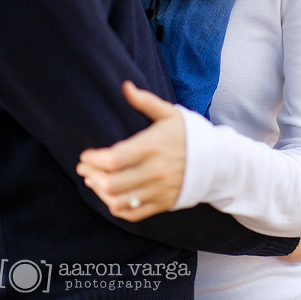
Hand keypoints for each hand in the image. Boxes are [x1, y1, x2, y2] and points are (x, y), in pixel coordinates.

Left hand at [76, 81, 184, 221]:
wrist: (216, 160)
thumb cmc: (189, 133)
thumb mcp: (169, 113)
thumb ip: (145, 101)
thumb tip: (125, 86)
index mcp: (153, 147)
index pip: (115, 159)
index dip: (94, 159)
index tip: (85, 155)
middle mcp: (154, 171)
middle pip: (112, 183)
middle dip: (92, 175)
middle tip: (84, 168)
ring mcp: (158, 190)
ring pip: (119, 201)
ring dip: (100, 192)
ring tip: (93, 180)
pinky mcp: (162, 204)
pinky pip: (132, 214)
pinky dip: (116, 207)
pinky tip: (110, 196)